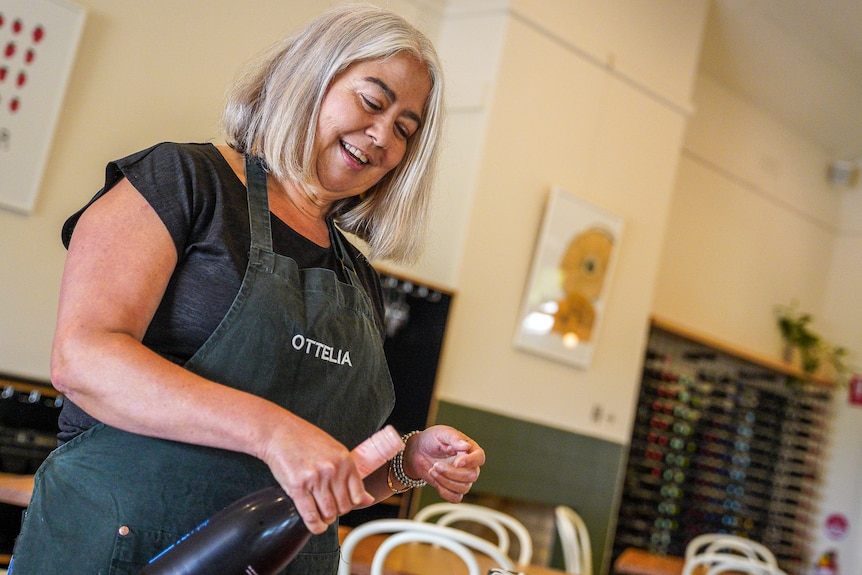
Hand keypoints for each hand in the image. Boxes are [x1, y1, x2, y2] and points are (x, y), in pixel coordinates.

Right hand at [258, 417, 373, 533]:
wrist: (279, 432)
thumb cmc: (306, 440)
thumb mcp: (335, 451)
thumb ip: (350, 475)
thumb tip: (368, 499)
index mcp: (345, 460)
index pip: (358, 496)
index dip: (351, 504)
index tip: (343, 504)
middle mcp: (332, 470)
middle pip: (344, 507)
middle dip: (337, 512)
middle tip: (329, 508)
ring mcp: (315, 479)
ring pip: (329, 513)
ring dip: (326, 519)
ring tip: (321, 516)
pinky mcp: (297, 486)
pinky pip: (310, 515)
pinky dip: (314, 525)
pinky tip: (315, 524)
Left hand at [403, 425, 484, 501]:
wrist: (418, 451)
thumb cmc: (432, 439)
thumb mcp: (441, 433)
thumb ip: (454, 438)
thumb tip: (466, 446)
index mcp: (470, 450)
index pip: (479, 458)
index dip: (471, 462)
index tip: (457, 462)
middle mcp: (469, 465)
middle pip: (471, 476)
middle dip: (452, 473)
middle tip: (436, 465)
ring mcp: (462, 479)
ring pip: (463, 488)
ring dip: (445, 481)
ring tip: (433, 470)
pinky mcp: (453, 489)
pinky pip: (456, 498)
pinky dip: (445, 492)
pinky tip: (435, 481)